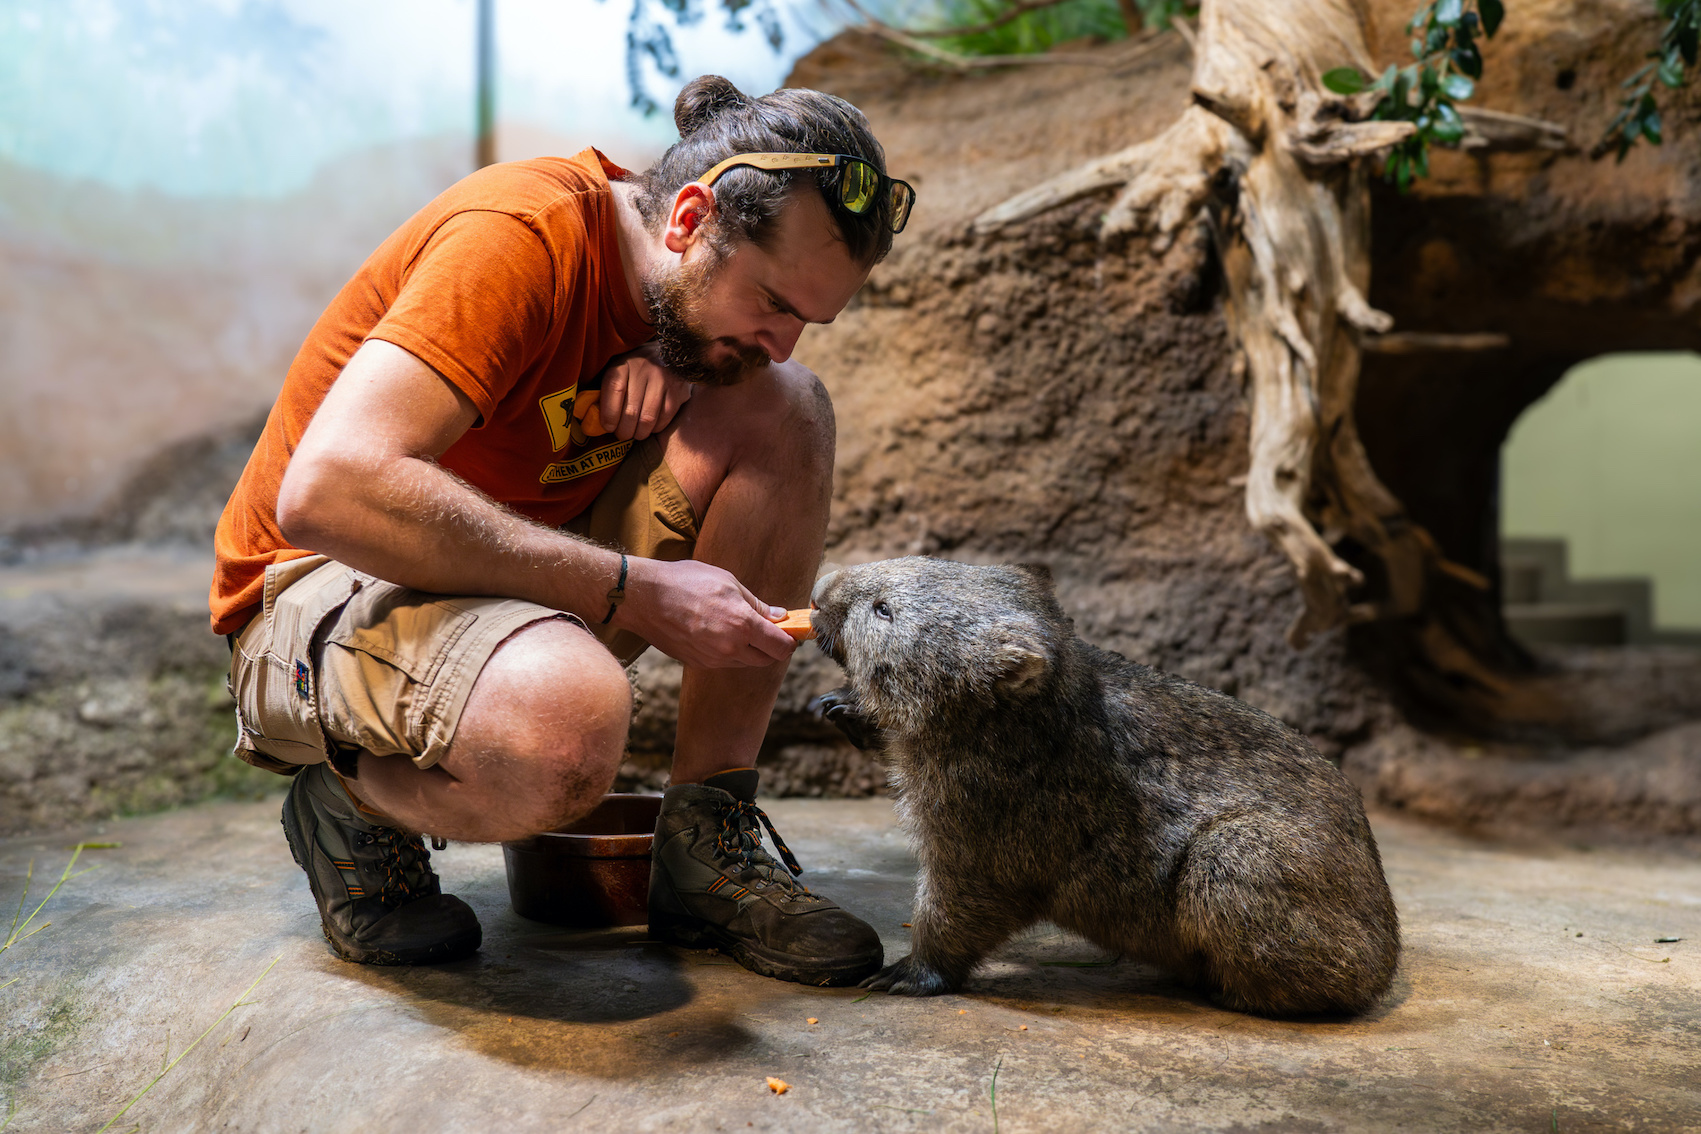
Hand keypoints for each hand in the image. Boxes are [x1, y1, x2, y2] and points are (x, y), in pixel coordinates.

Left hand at [598, 344, 693, 441]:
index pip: (614, 390)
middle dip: (624, 430)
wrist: (669, 356)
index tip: (608, 426)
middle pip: (631, 411)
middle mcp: (643, 370)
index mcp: (623, 364)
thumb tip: (590, 417)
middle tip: (622, 434)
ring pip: (647, 419)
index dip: (609, 413)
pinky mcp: (678, 392)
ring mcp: (662, 381)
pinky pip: (664, 419)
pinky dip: (655, 428)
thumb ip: (605, 391)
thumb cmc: (635, 371)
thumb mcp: (618, 372)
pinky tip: (650, 426)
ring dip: (639, 433)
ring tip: (635, 433)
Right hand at [622, 558, 796, 669]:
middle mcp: (730, 648)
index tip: (790, 632)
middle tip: (769, 629)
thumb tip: (778, 616)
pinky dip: (729, 651)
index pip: (781, 648)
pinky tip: (718, 631)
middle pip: (767, 659)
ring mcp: (713, 659)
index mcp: (743, 626)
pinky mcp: (698, 663)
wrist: (644, 598)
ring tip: (739, 626)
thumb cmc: (685, 582)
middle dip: (772, 646)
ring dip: (750, 649)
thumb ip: (756, 604)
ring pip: (745, 662)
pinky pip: (724, 662)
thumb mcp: (728, 583)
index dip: (790, 641)